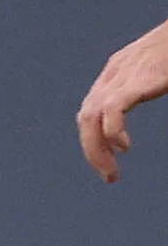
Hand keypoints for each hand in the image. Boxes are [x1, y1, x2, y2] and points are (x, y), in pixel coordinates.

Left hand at [79, 18, 167, 180]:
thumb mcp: (159, 69)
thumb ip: (147, 85)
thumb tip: (154, 91)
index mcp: (118, 71)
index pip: (91, 109)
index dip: (93, 137)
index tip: (107, 161)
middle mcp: (115, 73)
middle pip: (86, 116)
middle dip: (92, 150)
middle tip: (108, 176)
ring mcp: (124, 75)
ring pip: (92, 116)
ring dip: (97, 149)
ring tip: (112, 172)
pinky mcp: (139, 79)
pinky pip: (112, 109)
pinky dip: (112, 131)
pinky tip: (124, 147)